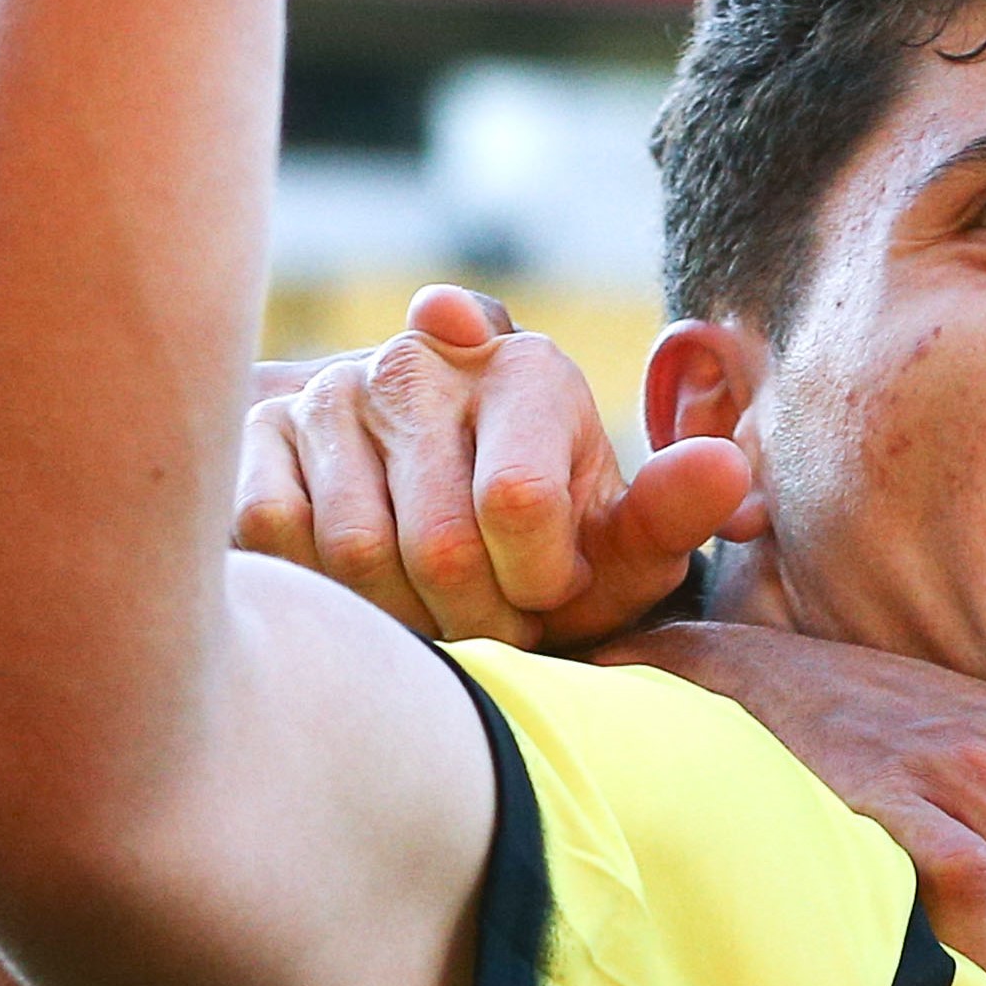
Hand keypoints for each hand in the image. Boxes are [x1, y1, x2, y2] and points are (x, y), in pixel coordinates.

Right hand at [234, 285, 741, 646]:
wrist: (421, 511)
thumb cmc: (542, 545)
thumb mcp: (617, 542)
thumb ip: (674, 514)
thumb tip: (726, 469)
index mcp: (528, 370)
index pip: (519, 505)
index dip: (536, 582)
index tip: (549, 590)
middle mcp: (422, 362)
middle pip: (435, 545)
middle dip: (474, 616)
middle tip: (491, 623)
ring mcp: (331, 391)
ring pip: (352, 552)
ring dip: (399, 615)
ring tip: (435, 610)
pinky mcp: (259, 430)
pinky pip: (277, 536)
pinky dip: (323, 591)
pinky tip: (361, 591)